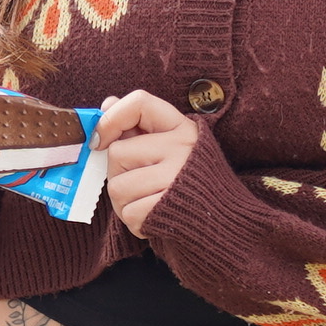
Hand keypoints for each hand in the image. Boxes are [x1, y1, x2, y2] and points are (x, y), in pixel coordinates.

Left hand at [93, 88, 199, 236]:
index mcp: (183, 128)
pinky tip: (153, 218)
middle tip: (140, 184)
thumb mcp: (171, 146)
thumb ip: (138, 125)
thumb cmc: (190, 183)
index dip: (111, 118)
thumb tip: (107, 104)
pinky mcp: (169, 207)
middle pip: (117, 153)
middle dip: (119, 174)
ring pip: (117, 187)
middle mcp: (182, 148)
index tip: (100, 139)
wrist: (226, 222)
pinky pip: (129, 212)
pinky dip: (135, 221)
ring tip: (148, 202)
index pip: (139, 103)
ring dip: (124, 202)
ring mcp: (176, 178)